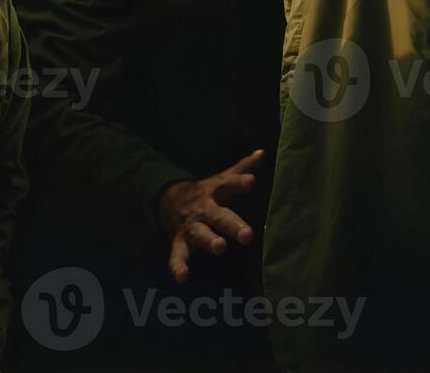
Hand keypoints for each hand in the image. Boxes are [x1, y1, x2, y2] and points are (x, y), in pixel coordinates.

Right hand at [159, 149, 263, 282]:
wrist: (166, 200)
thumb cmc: (203, 194)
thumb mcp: (219, 180)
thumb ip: (241, 169)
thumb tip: (263, 152)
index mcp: (214, 193)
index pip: (228, 185)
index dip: (240, 183)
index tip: (252, 181)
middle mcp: (203, 210)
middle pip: (219, 216)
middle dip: (232, 225)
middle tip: (247, 235)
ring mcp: (191, 226)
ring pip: (200, 234)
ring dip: (209, 241)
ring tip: (219, 247)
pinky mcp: (179, 241)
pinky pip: (177, 254)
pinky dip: (178, 265)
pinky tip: (181, 277)